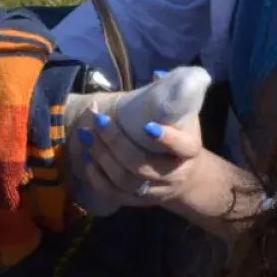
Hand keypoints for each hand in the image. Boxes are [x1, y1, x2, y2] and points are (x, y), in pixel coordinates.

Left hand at [77, 113, 252, 234]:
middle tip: (99, 120)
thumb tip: (158, 74)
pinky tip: (86, 156)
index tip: (147, 126)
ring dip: (102, 157)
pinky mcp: (136, 202)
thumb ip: (173, 100)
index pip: (183, 148)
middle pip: (142, 165)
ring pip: (125, 180)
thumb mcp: (184, 119)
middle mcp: (173, 176)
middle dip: (116, 142)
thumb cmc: (180, 139)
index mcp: (190, 152)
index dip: (166, 139)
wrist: (185, 178)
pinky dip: (96, 176)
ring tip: (87, 135)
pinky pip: (113, 193)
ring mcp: (154, 192)